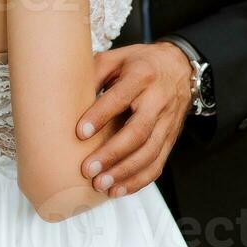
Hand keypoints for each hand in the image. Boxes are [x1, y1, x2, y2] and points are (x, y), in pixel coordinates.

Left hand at [76, 42, 192, 198]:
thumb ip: (95, 73)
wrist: (179, 67)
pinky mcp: (171, 138)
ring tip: (100, 184)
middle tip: (88, 169)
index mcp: (141, 75)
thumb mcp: (117, 57)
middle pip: (138, 131)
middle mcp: (157, 99)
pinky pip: (158, 163)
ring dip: (125, 172)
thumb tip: (68, 94)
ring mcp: (167, 121)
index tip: (80, 133)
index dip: (100, 115)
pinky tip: (119, 189)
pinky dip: (139, 180)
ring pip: (150, 152)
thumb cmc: (140, 62)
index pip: (121, 97)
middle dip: (112, 153)